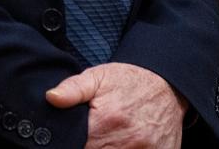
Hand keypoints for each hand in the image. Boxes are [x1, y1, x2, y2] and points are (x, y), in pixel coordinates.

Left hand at [46, 62, 185, 147]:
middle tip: (94, 134)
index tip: (76, 136)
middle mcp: (128, 141)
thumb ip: (72, 89)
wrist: (166, 87)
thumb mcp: (98, 77)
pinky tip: (125, 143)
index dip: (73, 142)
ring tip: (108, 138)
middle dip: (91, 146)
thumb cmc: (128, 82)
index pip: (79, 144)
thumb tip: (51, 98)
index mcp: (107, 121)